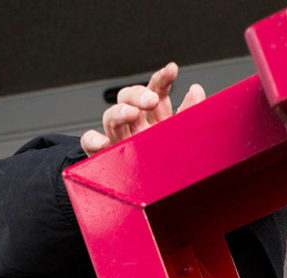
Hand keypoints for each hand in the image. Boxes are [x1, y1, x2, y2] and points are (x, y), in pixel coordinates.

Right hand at [80, 61, 206, 155]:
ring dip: (120, 112)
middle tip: (151, 101)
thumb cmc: (175, 166)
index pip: (156, 91)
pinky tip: (104, 142)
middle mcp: (137, 126)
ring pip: (111, 117)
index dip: (162, 79)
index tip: (172, 70)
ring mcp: (120, 140)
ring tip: (132, 114)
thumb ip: (192, 113)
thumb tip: (195, 89)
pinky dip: (93, 140)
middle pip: (129, 98)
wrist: (164, 198)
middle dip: (138, 94)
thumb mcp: (186, 136)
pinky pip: (91, 144)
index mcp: (156, 119)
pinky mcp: (107, 157)